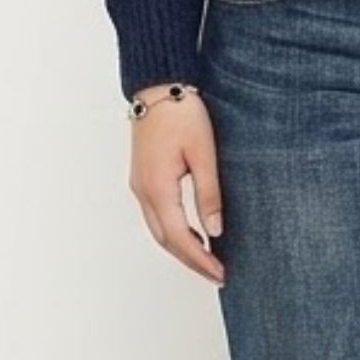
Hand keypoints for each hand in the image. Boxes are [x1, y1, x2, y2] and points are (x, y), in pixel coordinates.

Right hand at [128, 85, 225, 285]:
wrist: (158, 85)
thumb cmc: (182, 113)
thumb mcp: (203, 152)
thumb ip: (208, 193)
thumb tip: (214, 231)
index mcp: (158, 188)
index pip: (180, 238)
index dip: (200, 259)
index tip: (220, 273)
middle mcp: (143, 191)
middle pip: (166, 240)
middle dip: (190, 260)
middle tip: (216, 273)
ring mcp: (140, 184)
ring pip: (159, 229)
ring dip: (181, 246)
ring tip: (207, 257)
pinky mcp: (143, 176)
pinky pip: (156, 214)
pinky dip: (173, 229)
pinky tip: (191, 229)